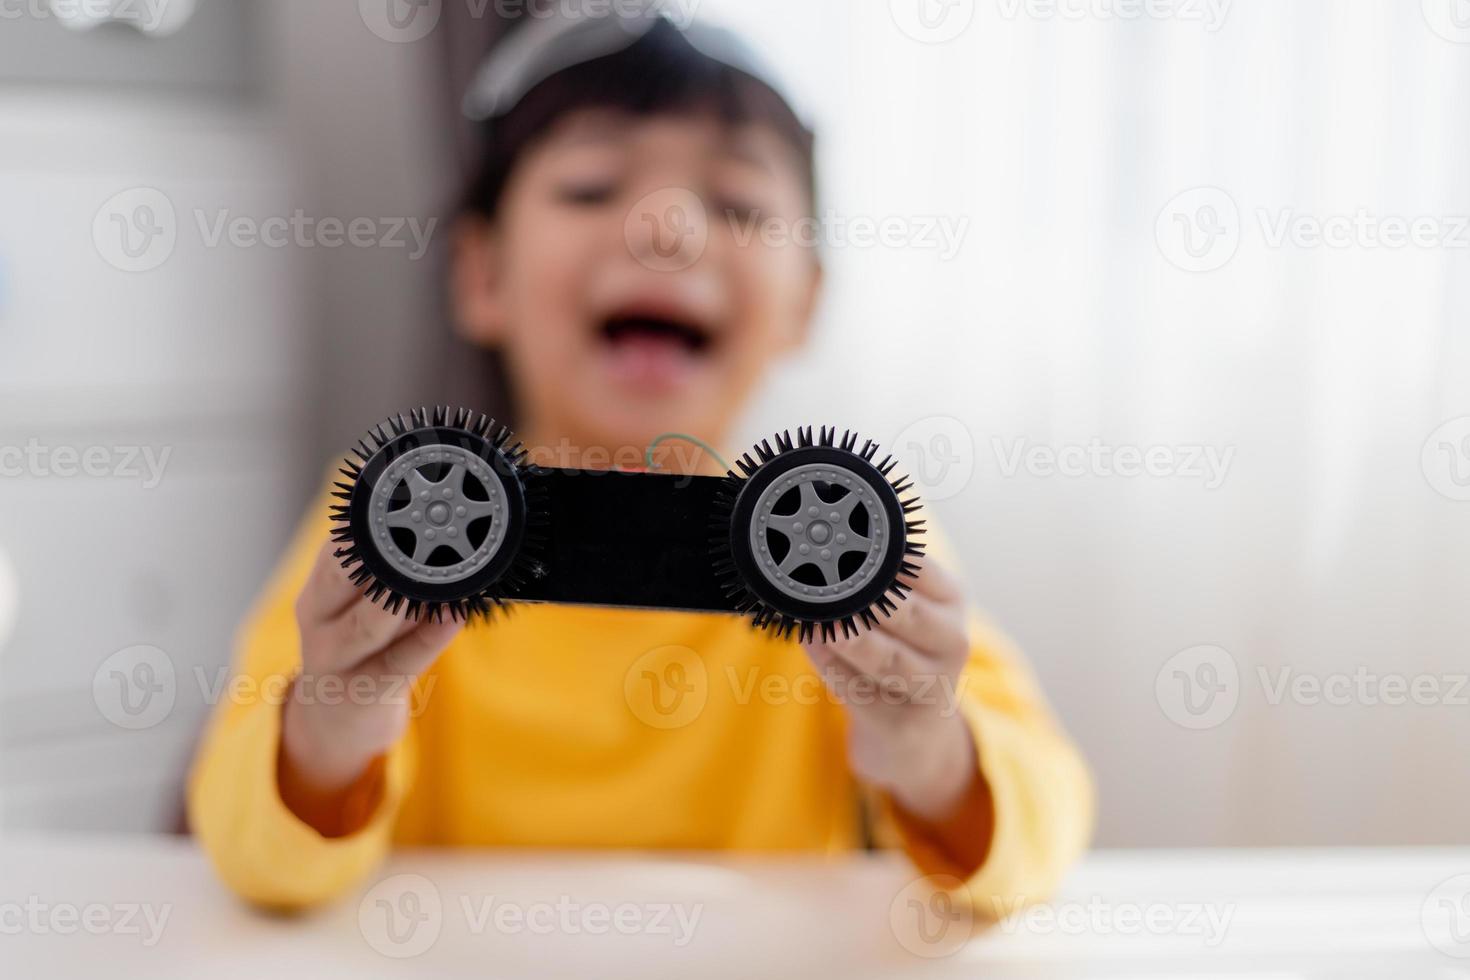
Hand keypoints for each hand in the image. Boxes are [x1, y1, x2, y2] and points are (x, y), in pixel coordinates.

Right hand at [279, 540, 461, 824]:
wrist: (337, 723)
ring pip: (369, 622)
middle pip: (341, 576)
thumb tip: (442, 525)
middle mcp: (318, 620)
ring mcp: (337, 659)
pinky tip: (454, 615)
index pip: (338, 545)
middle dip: (381, 550)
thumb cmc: (365, 648)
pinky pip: (402, 660)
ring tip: (441, 572)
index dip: (370, 517)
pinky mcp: (367, 691)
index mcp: (319, 589)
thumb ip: (391, 572)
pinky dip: (431, 636)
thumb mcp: (364, 605)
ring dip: (407, 594)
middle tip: (425, 524)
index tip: (405, 491)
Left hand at [801, 558, 976, 821]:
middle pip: (911, 616)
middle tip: (830, 583)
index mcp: (952, 600)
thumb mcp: (904, 609)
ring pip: (888, 659)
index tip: (849, 545)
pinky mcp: (903, 723)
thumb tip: (827, 552)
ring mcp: (933, 685)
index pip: (922, 570)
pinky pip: (860, 691)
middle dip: (869, 600)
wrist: (916, 728)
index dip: (886, 559)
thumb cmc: (899, 648)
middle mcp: (952, 641)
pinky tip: (810, 644)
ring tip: (821, 622)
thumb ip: (876, 583)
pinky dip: (831, 666)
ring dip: (851, 639)